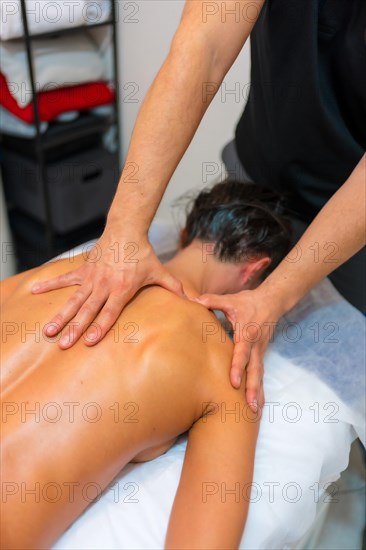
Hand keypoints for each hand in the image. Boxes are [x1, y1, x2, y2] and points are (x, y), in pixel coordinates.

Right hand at [31, 231, 185, 348]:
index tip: (88, 342)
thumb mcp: (158, 271)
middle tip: (63, 344)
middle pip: (88, 310)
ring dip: (61, 315)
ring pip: (74, 300)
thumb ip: (174, 287)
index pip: (109, 312)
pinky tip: (34, 292)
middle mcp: (104, 285)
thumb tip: (193, 301)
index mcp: (122, 289)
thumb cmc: (143, 253)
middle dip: (75, 328)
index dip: (99, 327)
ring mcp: (91, 277)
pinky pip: (64, 279)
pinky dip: (50, 285)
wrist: (126, 229)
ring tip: (49, 330)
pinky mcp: (83, 269)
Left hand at [194, 288, 280, 411]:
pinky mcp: (261, 355)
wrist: (272, 302)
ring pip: (259, 375)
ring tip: (254, 411)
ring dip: (257, 392)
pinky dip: (260, 389)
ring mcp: (260, 351)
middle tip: (249, 406)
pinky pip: (260, 374)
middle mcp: (256, 345)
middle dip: (252, 388)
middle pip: (255, 370)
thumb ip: (212, 301)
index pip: (242, 353)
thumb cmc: (248, 302)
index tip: (234, 383)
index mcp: (247, 333)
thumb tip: (193, 299)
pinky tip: (257, 404)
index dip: (238, 367)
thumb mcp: (231, 300)